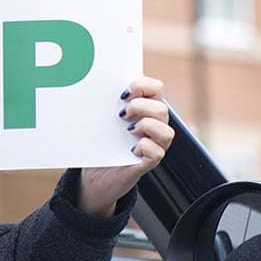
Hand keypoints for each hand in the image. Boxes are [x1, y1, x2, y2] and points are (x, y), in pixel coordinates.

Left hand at [78, 76, 173, 216]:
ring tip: (128, 130)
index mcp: (143, 110)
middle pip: (162, 108)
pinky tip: (131, 149)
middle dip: (141, 106)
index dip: (144, 85)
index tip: (124, 92)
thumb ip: (105, 103)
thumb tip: (93, 84)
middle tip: (122, 114)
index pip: (156, 88)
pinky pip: (158, 152)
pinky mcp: (147, 164)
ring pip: (167, 131)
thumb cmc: (99, 145)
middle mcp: (153, 127)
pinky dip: (144, 147)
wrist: (93, 177)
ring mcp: (153, 146)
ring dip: (146, 126)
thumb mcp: (101, 120)